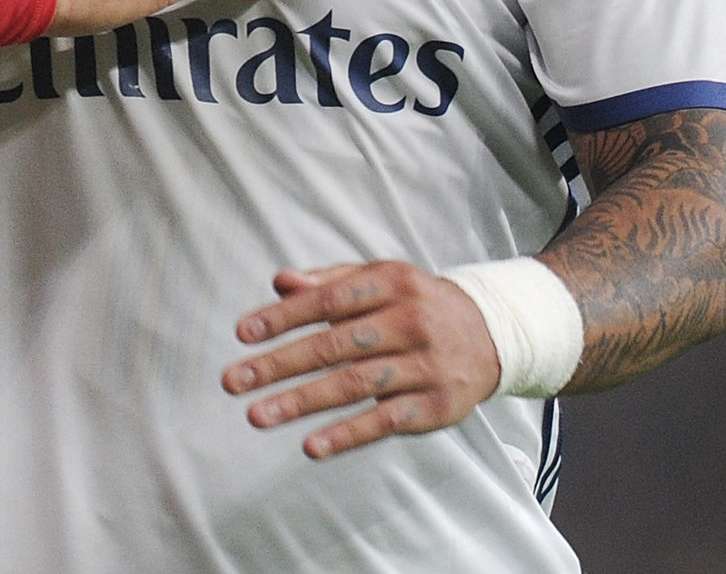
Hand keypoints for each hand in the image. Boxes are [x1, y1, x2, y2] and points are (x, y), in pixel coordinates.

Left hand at [221, 260, 502, 459]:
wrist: (492, 334)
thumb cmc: (417, 304)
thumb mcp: (381, 279)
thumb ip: (330, 281)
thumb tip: (280, 281)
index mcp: (392, 283)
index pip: (328, 301)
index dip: (283, 317)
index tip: (242, 334)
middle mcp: (410, 321)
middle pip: (335, 345)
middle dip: (280, 364)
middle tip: (234, 380)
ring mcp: (425, 365)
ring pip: (355, 385)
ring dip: (302, 402)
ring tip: (257, 415)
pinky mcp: (435, 406)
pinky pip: (385, 421)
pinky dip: (347, 434)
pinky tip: (311, 445)